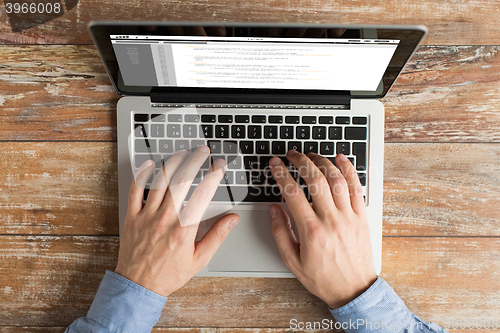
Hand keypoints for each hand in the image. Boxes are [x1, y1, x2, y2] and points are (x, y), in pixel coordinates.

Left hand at [115, 146, 239, 295]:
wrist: (139, 286)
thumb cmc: (169, 274)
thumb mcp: (199, 259)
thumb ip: (217, 236)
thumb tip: (232, 219)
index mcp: (184, 229)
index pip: (203, 194)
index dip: (213, 176)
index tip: (219, 166)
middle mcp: (165, 219)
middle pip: (181, 181)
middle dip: (194, 161)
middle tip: (202, 151)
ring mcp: (147, 216)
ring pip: (160, 181)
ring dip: (173, 163)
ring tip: (183, 153)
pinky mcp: (133, 217)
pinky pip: (135, 190)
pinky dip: (142, 175)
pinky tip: (151, 164)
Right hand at [269, 151, 375, 308]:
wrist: (353, 290)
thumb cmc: (323, 278)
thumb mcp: (292, 261)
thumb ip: (280, 233)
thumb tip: (274, 209)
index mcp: (311, 231)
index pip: (292, 193)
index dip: (281, 174)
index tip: (275, 164)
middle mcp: (331, 220)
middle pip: (315, 180)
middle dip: (301, 161)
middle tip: (292, 154)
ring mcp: (349, 217)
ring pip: (336, 179)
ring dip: (323, 162)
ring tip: (311, 155)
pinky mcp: (362, 216)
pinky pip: (357, 187)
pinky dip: (349, 170)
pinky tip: (340, 159)